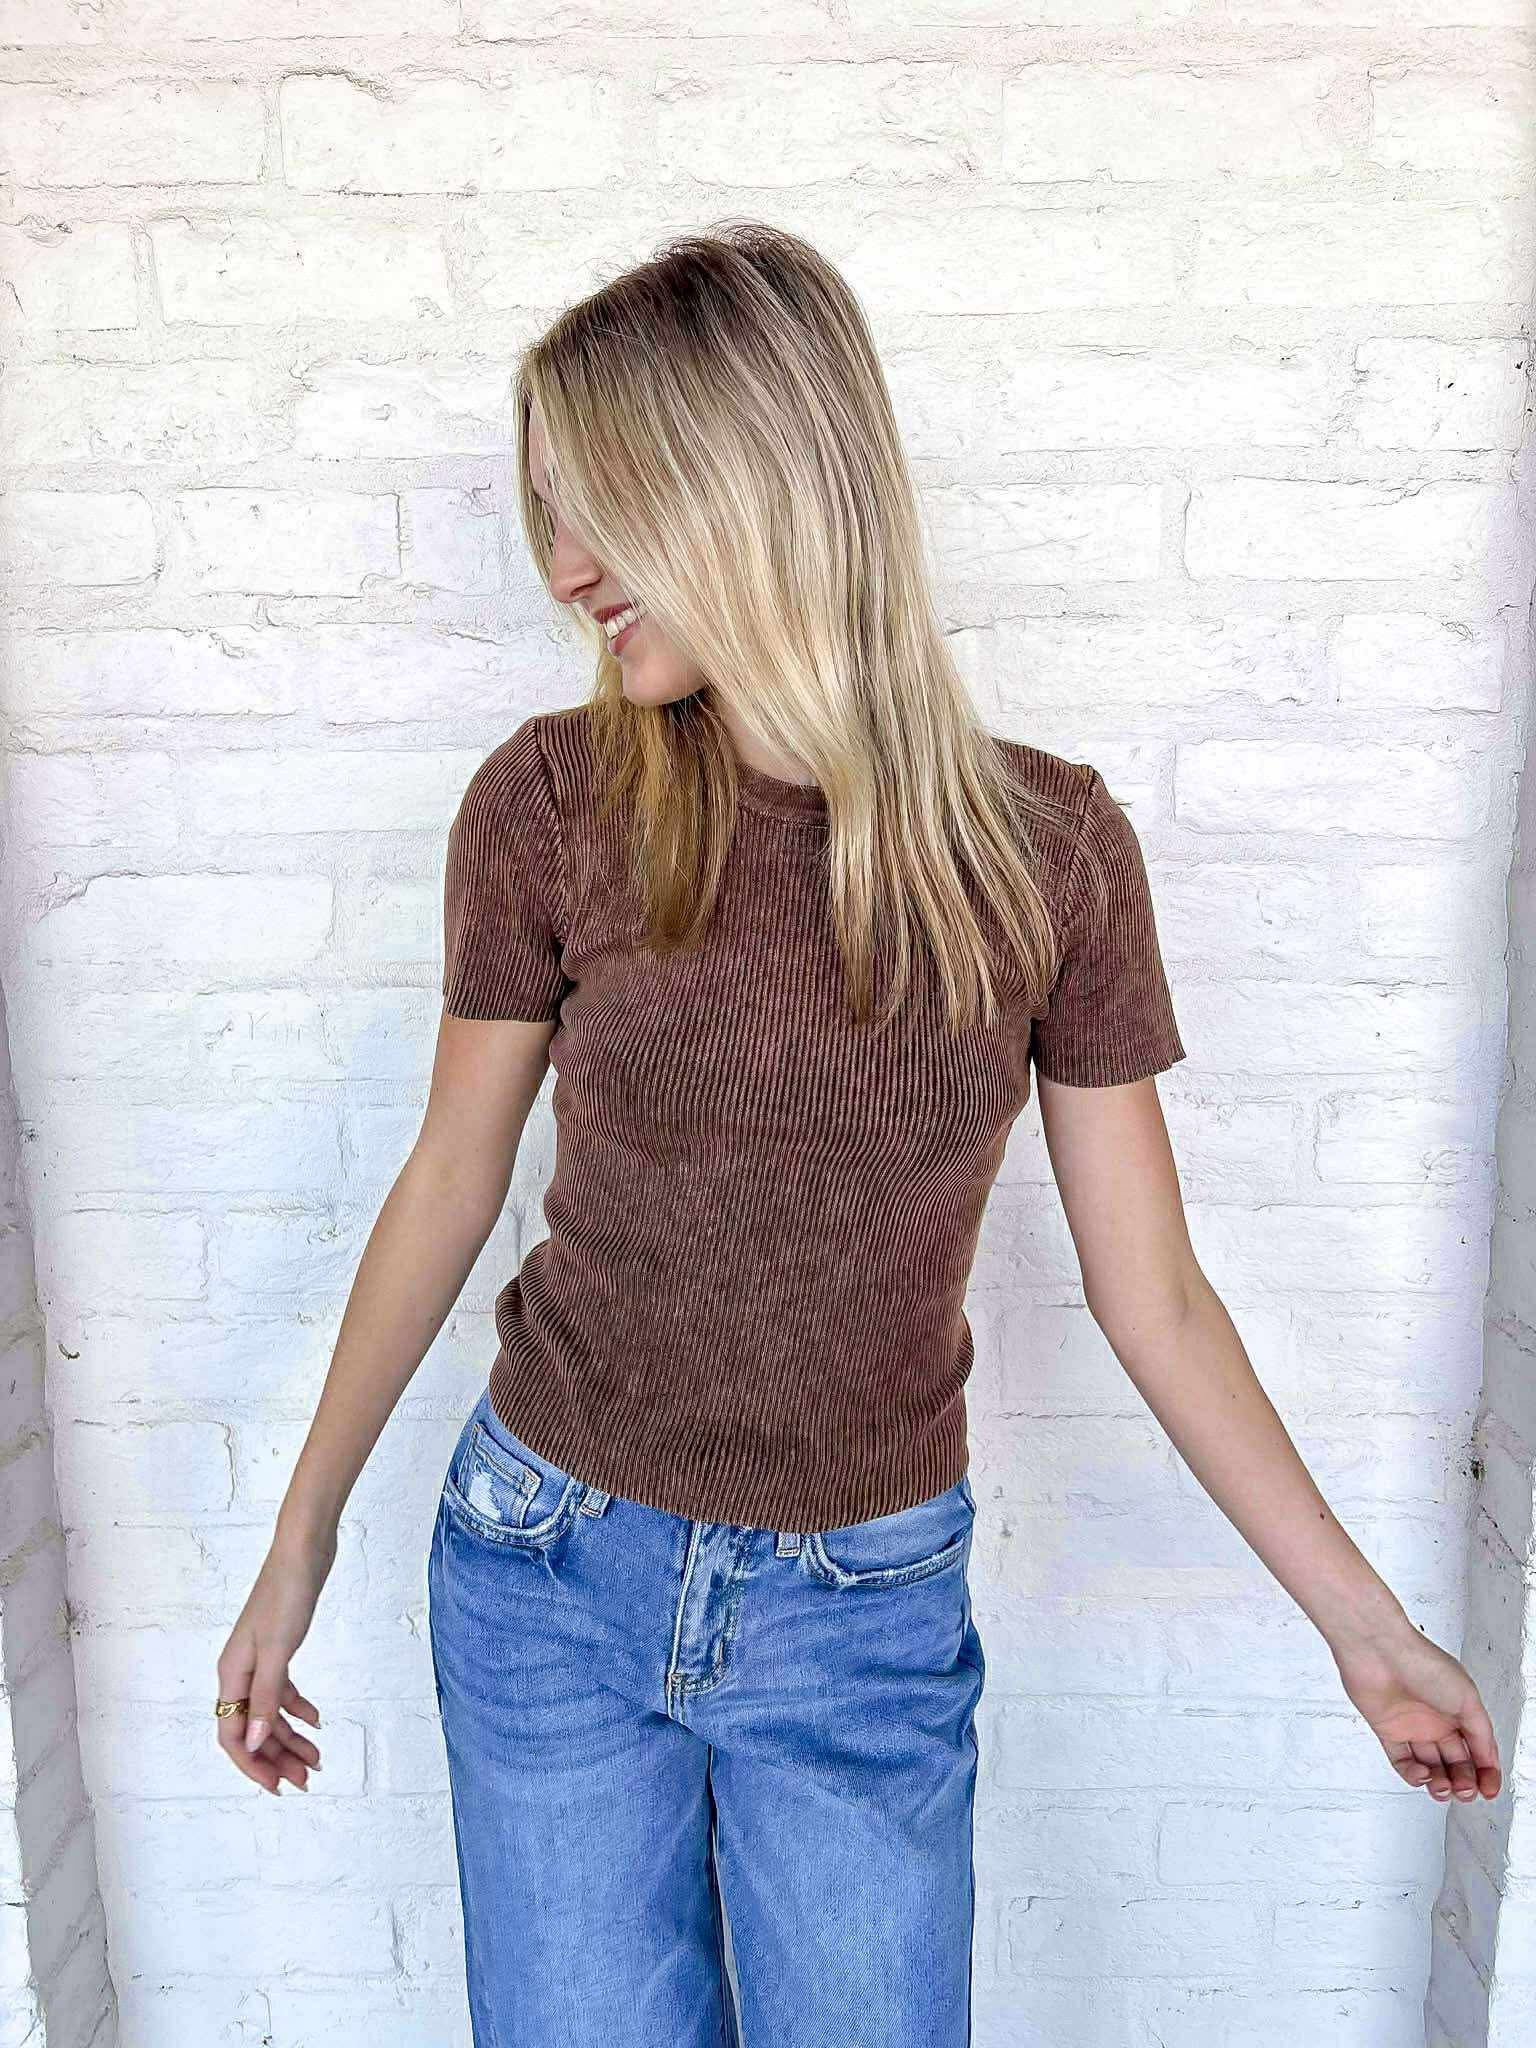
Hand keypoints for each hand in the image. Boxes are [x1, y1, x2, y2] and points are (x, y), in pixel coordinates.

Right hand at [215, 1528, 334, 1794]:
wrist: (304, 1551)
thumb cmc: (287, 1593)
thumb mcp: (278, 1650)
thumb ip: (266, 1698)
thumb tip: (256, 1743)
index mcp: (232, 1674)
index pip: (233, 1735)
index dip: (253, 1765)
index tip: (278, 1786)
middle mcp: (240, 1671)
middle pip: (253, 1729)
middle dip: (276, 1758)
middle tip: (306, 1779)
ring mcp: (259, 1660)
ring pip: (270, 1713)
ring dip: (290, 1737)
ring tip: (317, 1758)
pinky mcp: (279, 1649)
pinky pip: (282, 1690)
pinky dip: (298, 1708)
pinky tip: (317, 1720)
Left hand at [1331, 1618, 1500, 1802]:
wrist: (1379, 1651)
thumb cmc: (1422, 1663)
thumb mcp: (1467, 1699)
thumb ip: (1481, 1733)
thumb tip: (1488, 1759)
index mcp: (1458, 1709)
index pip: (1478, 1749)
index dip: (1486, 1772)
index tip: (1489, 1790)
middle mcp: (1436, 1718)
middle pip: (1455, 1761)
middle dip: (1463, 1781)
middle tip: (1466, 1790)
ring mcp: (1412, 1725)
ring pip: (1430, 1766)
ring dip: (1439, 1783)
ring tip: (1444, 1787)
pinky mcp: (1387, 1730)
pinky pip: (1402, 1761)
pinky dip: (1413, 1774)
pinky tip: (1422, 1774)